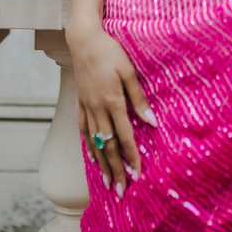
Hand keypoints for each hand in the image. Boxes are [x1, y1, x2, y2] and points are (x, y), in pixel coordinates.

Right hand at [68, 23, 156, 197]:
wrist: (83, 39)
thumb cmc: (110, 51)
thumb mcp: (129, 70)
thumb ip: (138, 97)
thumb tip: (151, 121)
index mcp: (112, 101)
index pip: (124, 136)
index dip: (131, 156)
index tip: (138, 174)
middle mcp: (98, 108)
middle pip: (107, 146)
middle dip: (115, 170)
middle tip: (122, 191)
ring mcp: (87, 106)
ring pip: (94, 142)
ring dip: (102, 164)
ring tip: (108, 184)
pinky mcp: (80, 102)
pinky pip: (83, 129)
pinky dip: (88, 146)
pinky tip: (93, 157)